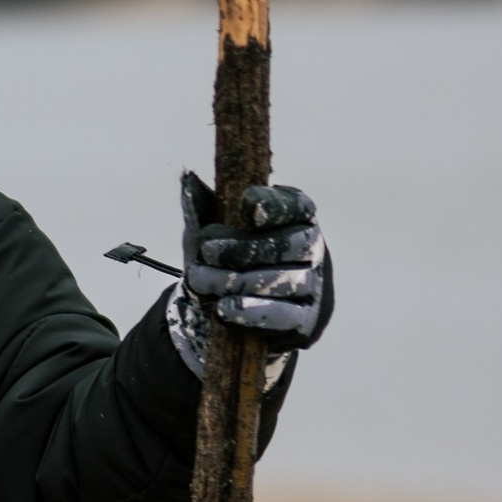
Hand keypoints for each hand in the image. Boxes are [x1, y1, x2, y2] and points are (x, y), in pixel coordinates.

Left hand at [178, 175, 333, 352]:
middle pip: (286, 245)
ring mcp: (313, 286)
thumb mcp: (210, 231)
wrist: (231, 311)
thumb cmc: (227, 260)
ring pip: (281, 282)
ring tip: (200, 282)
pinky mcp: (305, 320)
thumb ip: (202, 207)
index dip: (274, 205)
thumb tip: (188, 180)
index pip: (295, 206)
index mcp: (296, 217)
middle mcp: (311, 249)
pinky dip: (252, 313)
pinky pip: (284, 316)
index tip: (247, 205)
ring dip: (237, 282)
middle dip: (242, 248)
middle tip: (207, 251)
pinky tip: (225, 309)